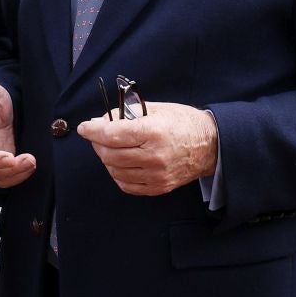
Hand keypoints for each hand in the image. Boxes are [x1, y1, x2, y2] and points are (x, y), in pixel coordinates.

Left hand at [77, 102, 218, 196]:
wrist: (210, 145)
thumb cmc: (184, 123)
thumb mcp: (157, 109)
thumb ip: (127, 114)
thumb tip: (102, 121)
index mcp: (154, 132)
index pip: (112, 134)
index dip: (93, 130)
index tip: (84, 127)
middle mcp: (154, 156)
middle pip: (110, 154)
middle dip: (97, 144)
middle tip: (96, 136)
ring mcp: (157, 175)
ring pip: (115, 171)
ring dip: (106, 159)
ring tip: (110, 148)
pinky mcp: (159, 187)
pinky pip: (127, 185)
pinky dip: (117, 174)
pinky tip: (120, 163)